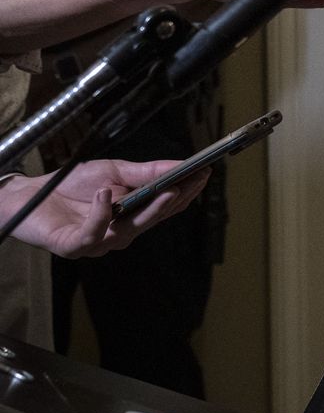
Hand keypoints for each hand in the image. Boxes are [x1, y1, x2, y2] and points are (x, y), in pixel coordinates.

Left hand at [3, 158, 208, 257]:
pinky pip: (94, 233)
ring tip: (164, 189)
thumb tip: (179, 166)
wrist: (29, 195)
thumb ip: (145, 172)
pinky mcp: (74, 246)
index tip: (203, 174)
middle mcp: (119, 233)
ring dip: (148, 210)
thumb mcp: (113, 172)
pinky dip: (101, 214)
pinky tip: (106, 194)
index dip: (186, 192)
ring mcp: (98, 242)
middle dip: (174, 201)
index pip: (165, 206)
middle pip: (153, 220)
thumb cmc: (71, 185)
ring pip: (129, 231)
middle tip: (190, 183)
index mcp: (132, 216)